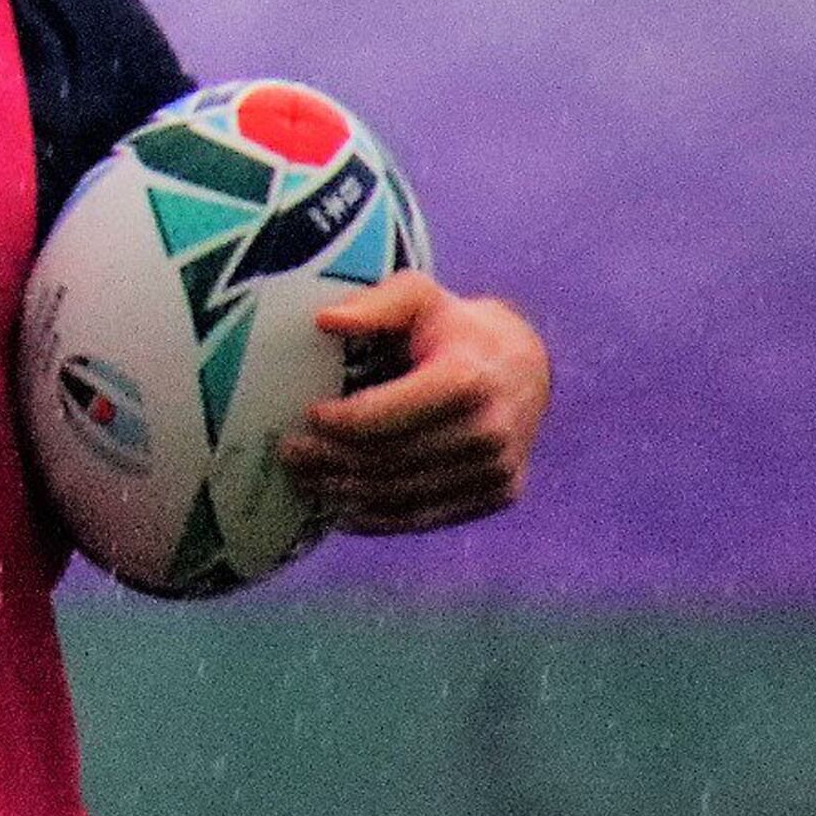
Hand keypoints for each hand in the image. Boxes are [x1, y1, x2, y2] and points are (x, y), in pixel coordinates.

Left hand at [282, 272, 548, 535]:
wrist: (524, 369)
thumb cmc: (454, 329)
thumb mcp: (418, 297)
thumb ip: (375, 304)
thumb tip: (325, 321)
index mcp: (467, 378)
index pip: (390, 416)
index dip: (342, 422)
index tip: (307, 415)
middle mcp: (490, 429)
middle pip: (391, 459)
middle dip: (332, 460)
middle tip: (291, 453)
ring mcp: (498, 468)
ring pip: (404, 495)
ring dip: (346, 492)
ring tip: (306, 479)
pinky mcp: (499, 494)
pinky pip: (427, 517)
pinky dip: (377, 517)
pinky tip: (341, 507)